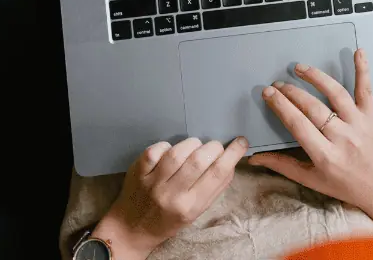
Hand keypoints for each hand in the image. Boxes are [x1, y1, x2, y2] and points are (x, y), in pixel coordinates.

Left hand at [92, 136, 248, 259]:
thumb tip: (231, 161)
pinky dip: (167, 146)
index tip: (241, 142)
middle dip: (213, 147)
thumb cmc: (168, 220)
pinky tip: (171, 152)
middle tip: (215, 147)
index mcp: (190, 207)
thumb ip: (214, 189)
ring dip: (192, 144)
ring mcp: (153, 182)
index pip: (217, 175)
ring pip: (178, 152)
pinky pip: (157, 149)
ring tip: (195, 147)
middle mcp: (172, 195)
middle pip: (199, 160)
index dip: (232, 154)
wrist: (131, 229)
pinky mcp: (138, 172)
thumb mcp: (196, 212)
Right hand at [249, 49, 372, 258]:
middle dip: (292, 92)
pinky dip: (363, 70)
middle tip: (277, 83)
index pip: (298, 125)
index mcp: (325, 156)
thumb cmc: (344, 185)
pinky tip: (358, 52)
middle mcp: (342, 138)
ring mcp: (359, 125)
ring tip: (300, 68)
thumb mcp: (311, 180)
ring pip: (336, 94)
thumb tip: (254, 158)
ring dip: (317, 78)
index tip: (268, 93)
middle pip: (313, 108)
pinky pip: (366, 90)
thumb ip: (282, 165)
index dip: (281, 106)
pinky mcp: (372, 117)